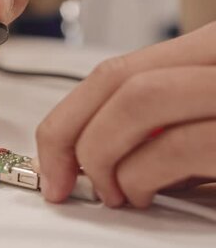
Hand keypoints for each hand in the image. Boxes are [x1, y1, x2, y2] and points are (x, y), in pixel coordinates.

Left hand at [36, 22, 215, 207]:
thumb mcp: (196, 123)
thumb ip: (149, 126)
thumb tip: (80, 154)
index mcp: (205, 53)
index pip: (113, 72)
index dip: (65, 116)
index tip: (48, 156)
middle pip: (116, 79)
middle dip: (69, 135)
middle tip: (59, 180)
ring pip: (137, 100)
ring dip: (103, 155)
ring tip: (111, 192)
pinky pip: (174, 146)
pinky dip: (141, 178)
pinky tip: (145, 194)